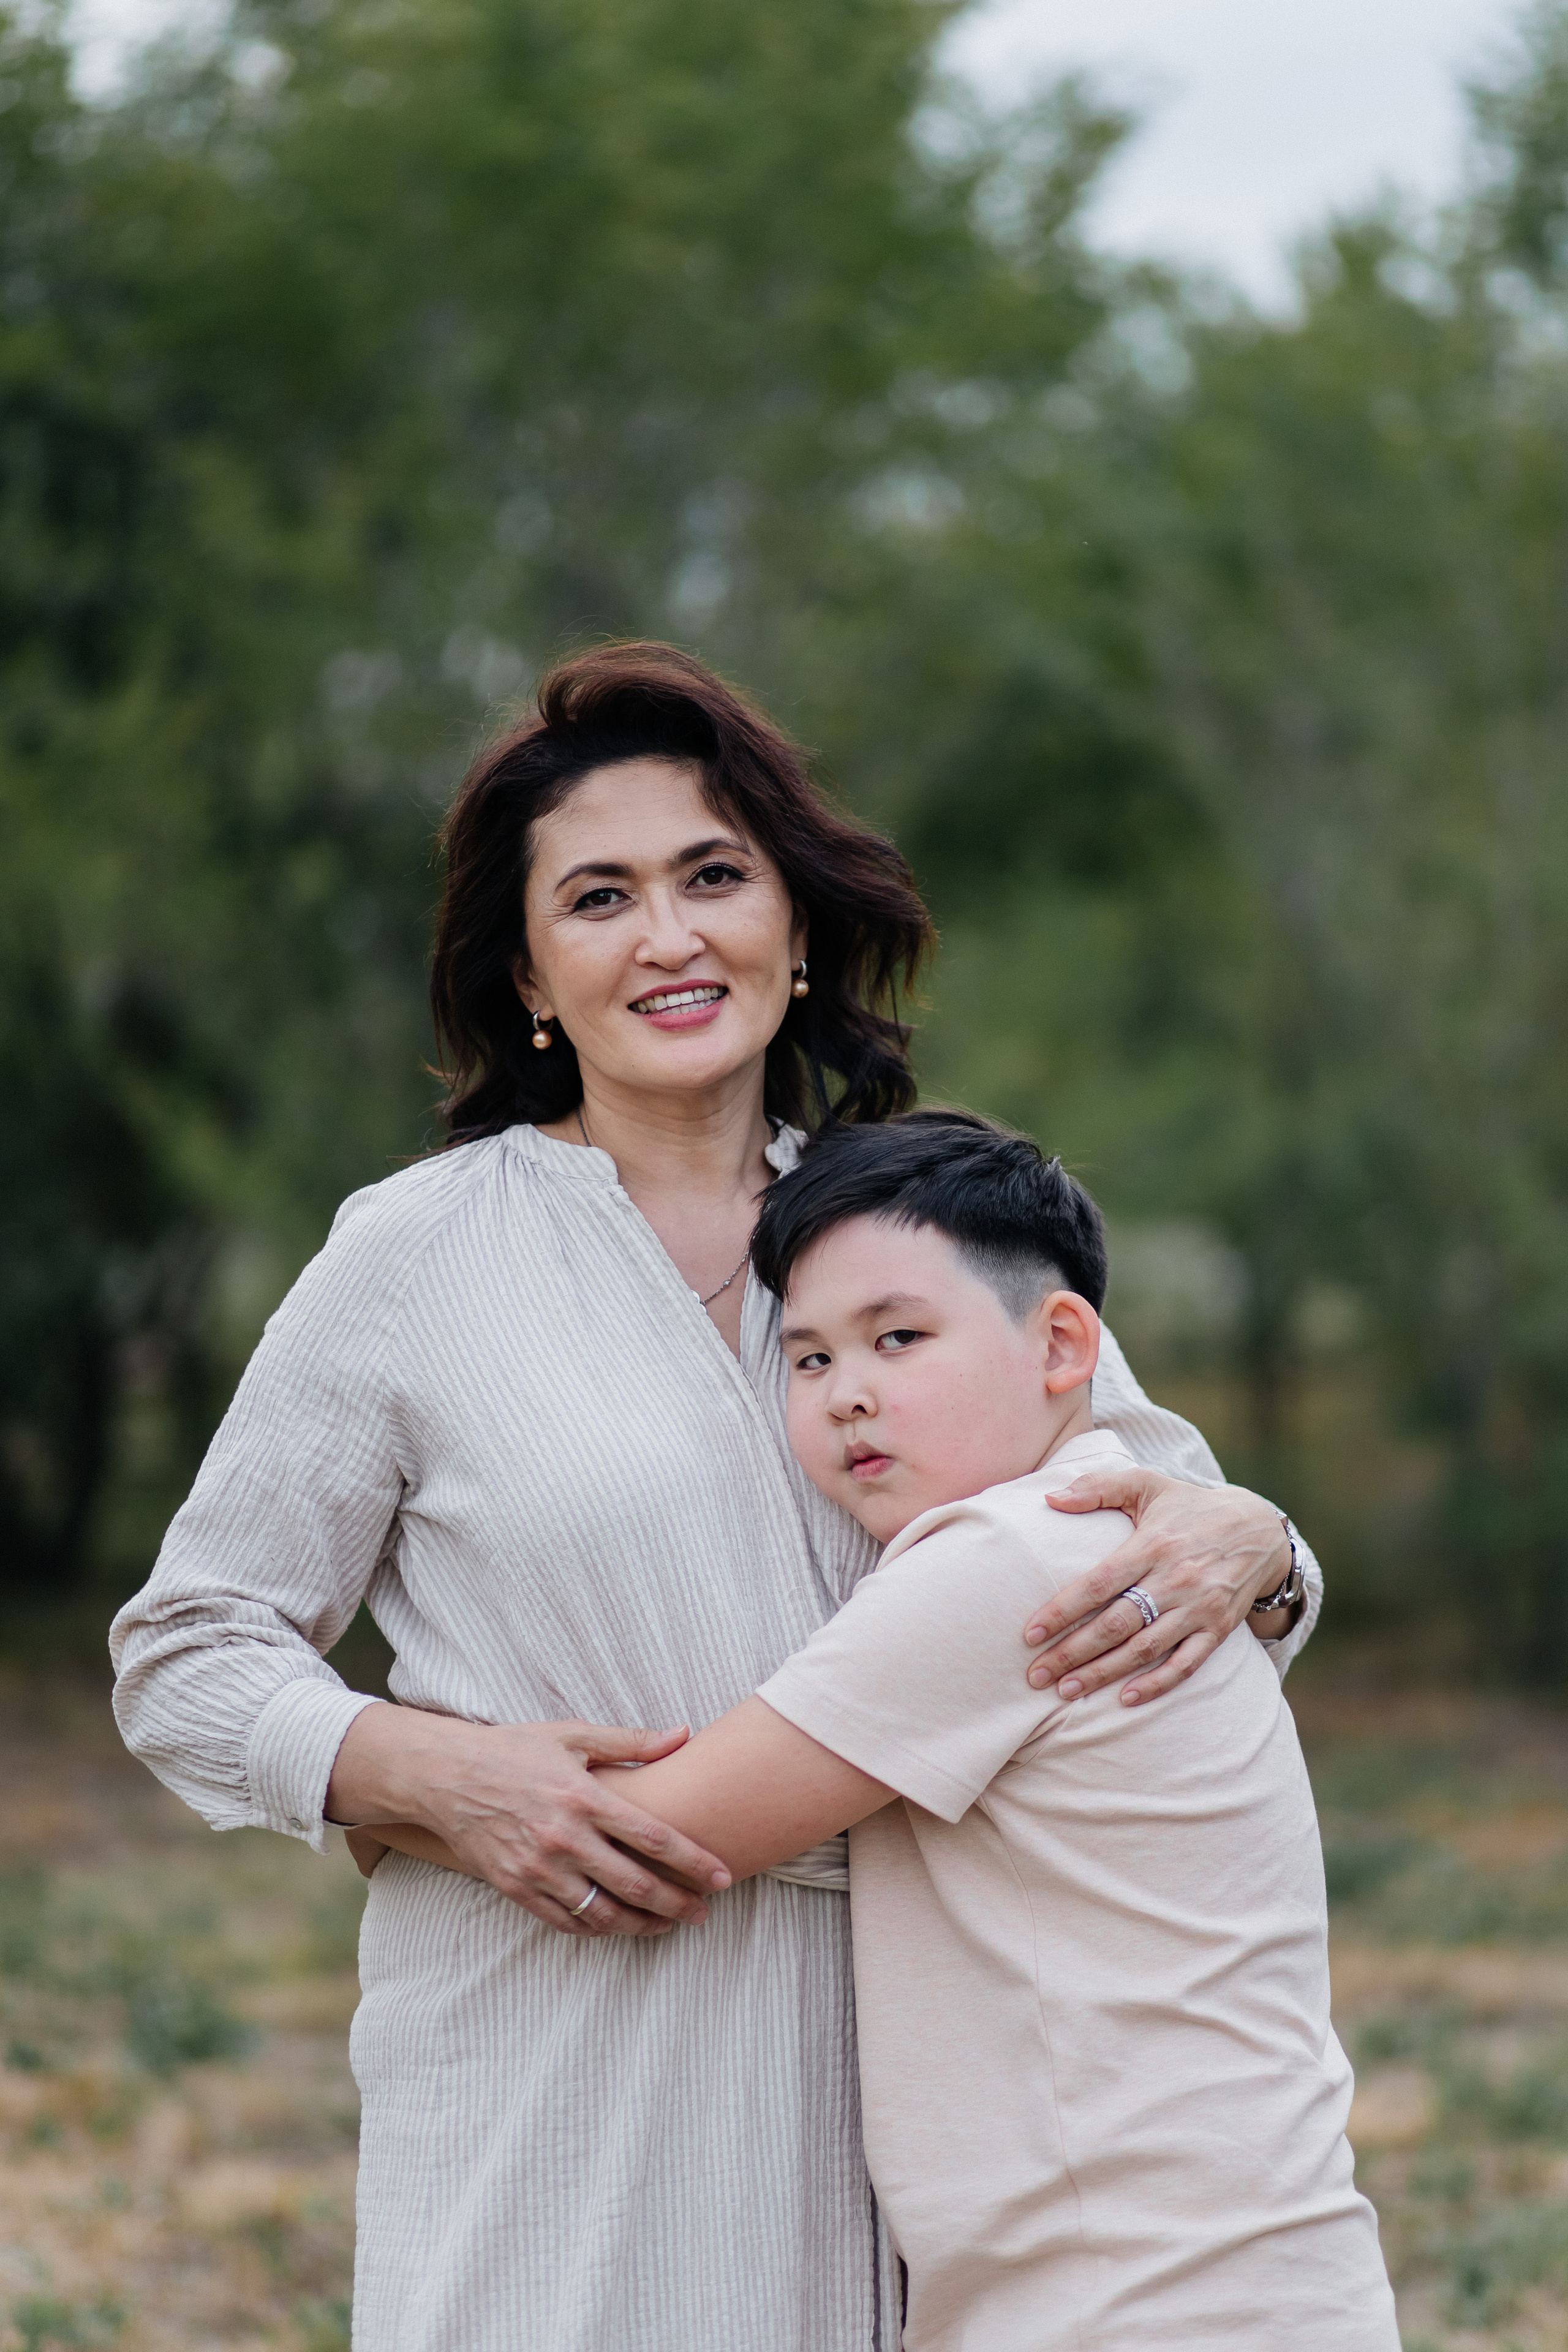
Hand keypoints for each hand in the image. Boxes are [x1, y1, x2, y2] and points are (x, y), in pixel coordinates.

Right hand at [326, 1706, 732, 1938]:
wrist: (447, 1776)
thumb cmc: (515, 1750)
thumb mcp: (573, 1735)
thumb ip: (631, 1741)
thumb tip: (683, 1734)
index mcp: (584, 1797)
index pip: (654, 1838)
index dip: (694, 1861)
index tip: (723, 1876)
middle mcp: (564, 1838)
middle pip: (636, 1885)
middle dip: (677, 1904)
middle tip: (703, 1912)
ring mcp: (538, 1868)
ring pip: (602, 1913)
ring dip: (641, 1925)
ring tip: (667, 1925)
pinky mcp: (516, 1888)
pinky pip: (565, 1921)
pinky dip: (596, 1929)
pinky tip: (617, 1925)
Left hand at [1022, 1471, 1290, 1706]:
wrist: (1260, 1530)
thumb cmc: (1190, 1507)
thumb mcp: (1147, 1484)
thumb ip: (1098, 1487)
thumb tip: (1050, 1499)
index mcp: (1153, 1544)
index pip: (1099, 1583)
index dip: (1062, 1610)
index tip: (1030, 1634)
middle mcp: (1175, 1579)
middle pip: (1116, 1623)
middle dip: (1072, 1652)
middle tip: (1036, 1675)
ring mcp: (1199, 1607)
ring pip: (1145, 1649)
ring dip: (1104, 1673)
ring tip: (1066, 1692)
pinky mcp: (1218, 1629)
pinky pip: (1186, 1664)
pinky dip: (1157, 1684)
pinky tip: (1125, 1699)